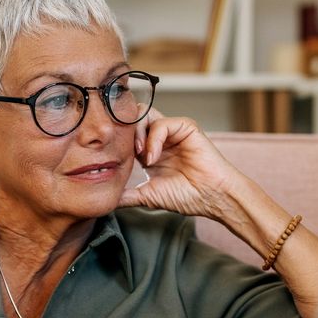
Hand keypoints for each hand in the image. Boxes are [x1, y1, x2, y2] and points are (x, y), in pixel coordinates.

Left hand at [121, 107, 248, 221]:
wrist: (211, 197)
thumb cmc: (187, 197)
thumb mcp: (148, 196)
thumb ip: (127, 195)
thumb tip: (106, 202)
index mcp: (150, 151)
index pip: (125, 135)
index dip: (116, 143)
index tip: (112, 160)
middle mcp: (160, 138)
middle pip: (132, 119)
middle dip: (124, 134)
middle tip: (126, 155)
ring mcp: (173, 131)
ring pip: (144, 115)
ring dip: (138, 134)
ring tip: (141, 156)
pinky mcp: (186, 127)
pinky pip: (162, 122)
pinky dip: (153, 139)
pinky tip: (153, 157)